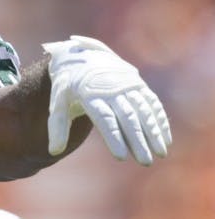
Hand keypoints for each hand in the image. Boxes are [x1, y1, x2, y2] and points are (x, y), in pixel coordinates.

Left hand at [44, 35, 170, 164]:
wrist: (82, 57)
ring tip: (160, 154)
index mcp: (90, 93)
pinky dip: (160, 120)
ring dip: (154, 132)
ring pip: (144, 111)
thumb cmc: (68, 86)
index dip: (114, 137)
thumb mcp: (58, 101)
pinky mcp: (138, 84)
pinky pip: (152, 103)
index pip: (105, 119)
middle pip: (128, 117)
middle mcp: (112, 88)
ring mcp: (128, 85)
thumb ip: (57, 126)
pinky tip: (165, 139)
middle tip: (145, 162)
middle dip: (138, 140)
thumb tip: (53, 151)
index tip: (121, 157)